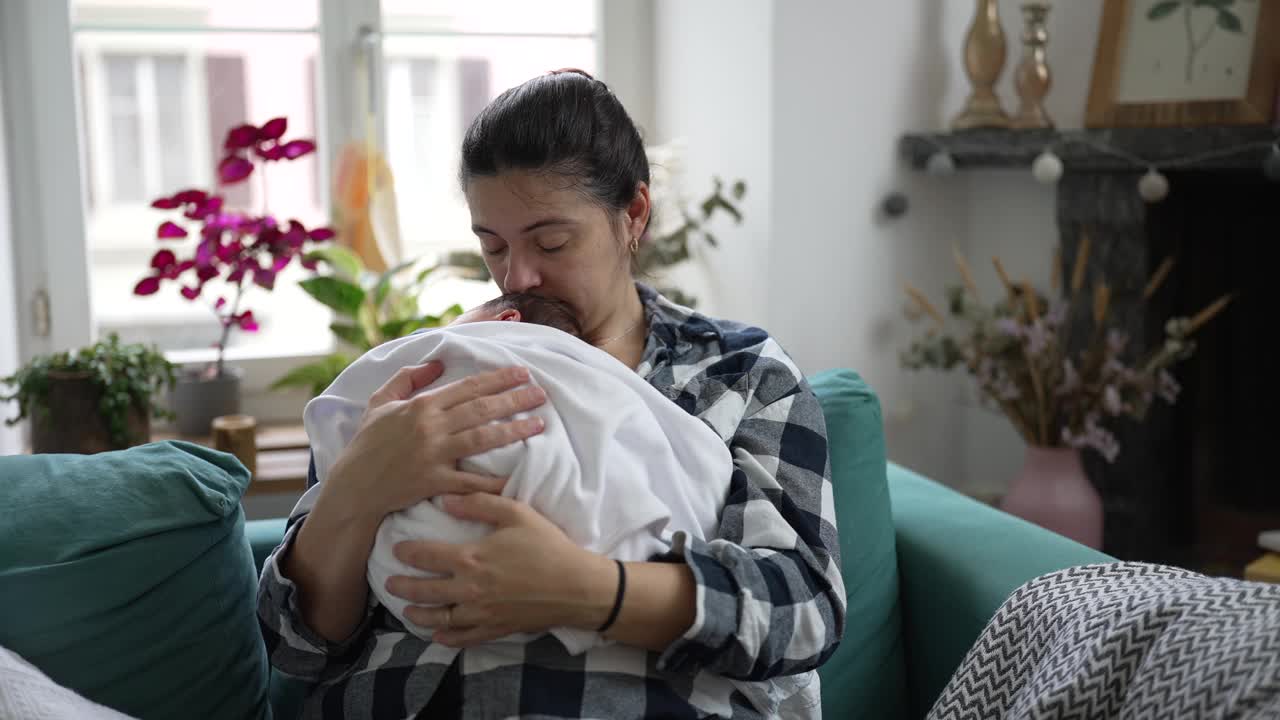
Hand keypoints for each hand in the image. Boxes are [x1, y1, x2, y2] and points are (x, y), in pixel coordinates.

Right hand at [320, 362, 548, 523]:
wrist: (354, 486)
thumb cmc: (368, 443)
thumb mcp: (380, 402)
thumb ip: (407, 378)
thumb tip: (437, 362)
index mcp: (421, 406)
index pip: (468, 387)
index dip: (498, 379)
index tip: (523, 373)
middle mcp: (430, 428)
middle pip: (481, 409)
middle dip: (514, 399)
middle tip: (541, 394)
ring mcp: (434, 456)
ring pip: (482, 439)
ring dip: (513, 430)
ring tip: (539, 424)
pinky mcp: (434, 483)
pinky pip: (471, 482)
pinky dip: (494, 481)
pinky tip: (518, 475)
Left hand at [385, 493, 617, 647]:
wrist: (576, 586)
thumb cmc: (547, 546)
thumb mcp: (517, 513)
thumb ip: (479, 503)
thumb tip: (446, 499)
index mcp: (471, 558)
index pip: (427, 557)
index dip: (407, 553)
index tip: (395, 549)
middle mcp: (470, 589)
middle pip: (425, 592)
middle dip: (403, 588)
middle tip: (390, 583)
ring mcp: (481, 613)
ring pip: (439, 618)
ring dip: (418, 615)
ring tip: (407, 611)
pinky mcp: (495, 628)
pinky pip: (463, 638)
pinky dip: (446, 638)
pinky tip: (437, 636)